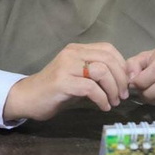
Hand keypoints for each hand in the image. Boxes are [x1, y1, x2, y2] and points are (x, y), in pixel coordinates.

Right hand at [2, 42, 128, 120]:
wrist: (27, 97)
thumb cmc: (55, 90)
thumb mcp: (77, 76)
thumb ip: (96, 73)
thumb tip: (122, 79)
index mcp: (77, 49)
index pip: (108, 48)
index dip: (122, 64)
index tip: (126, 81)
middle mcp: (72, 53)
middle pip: (107, 58)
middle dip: (121, 78)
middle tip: (123, 94)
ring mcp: (66, 66)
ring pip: (101, 71)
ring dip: (113, 89)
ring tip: (114, 101)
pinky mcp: (62, 82)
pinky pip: (90, 88)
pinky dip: (102, 98)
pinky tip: (103, 107)